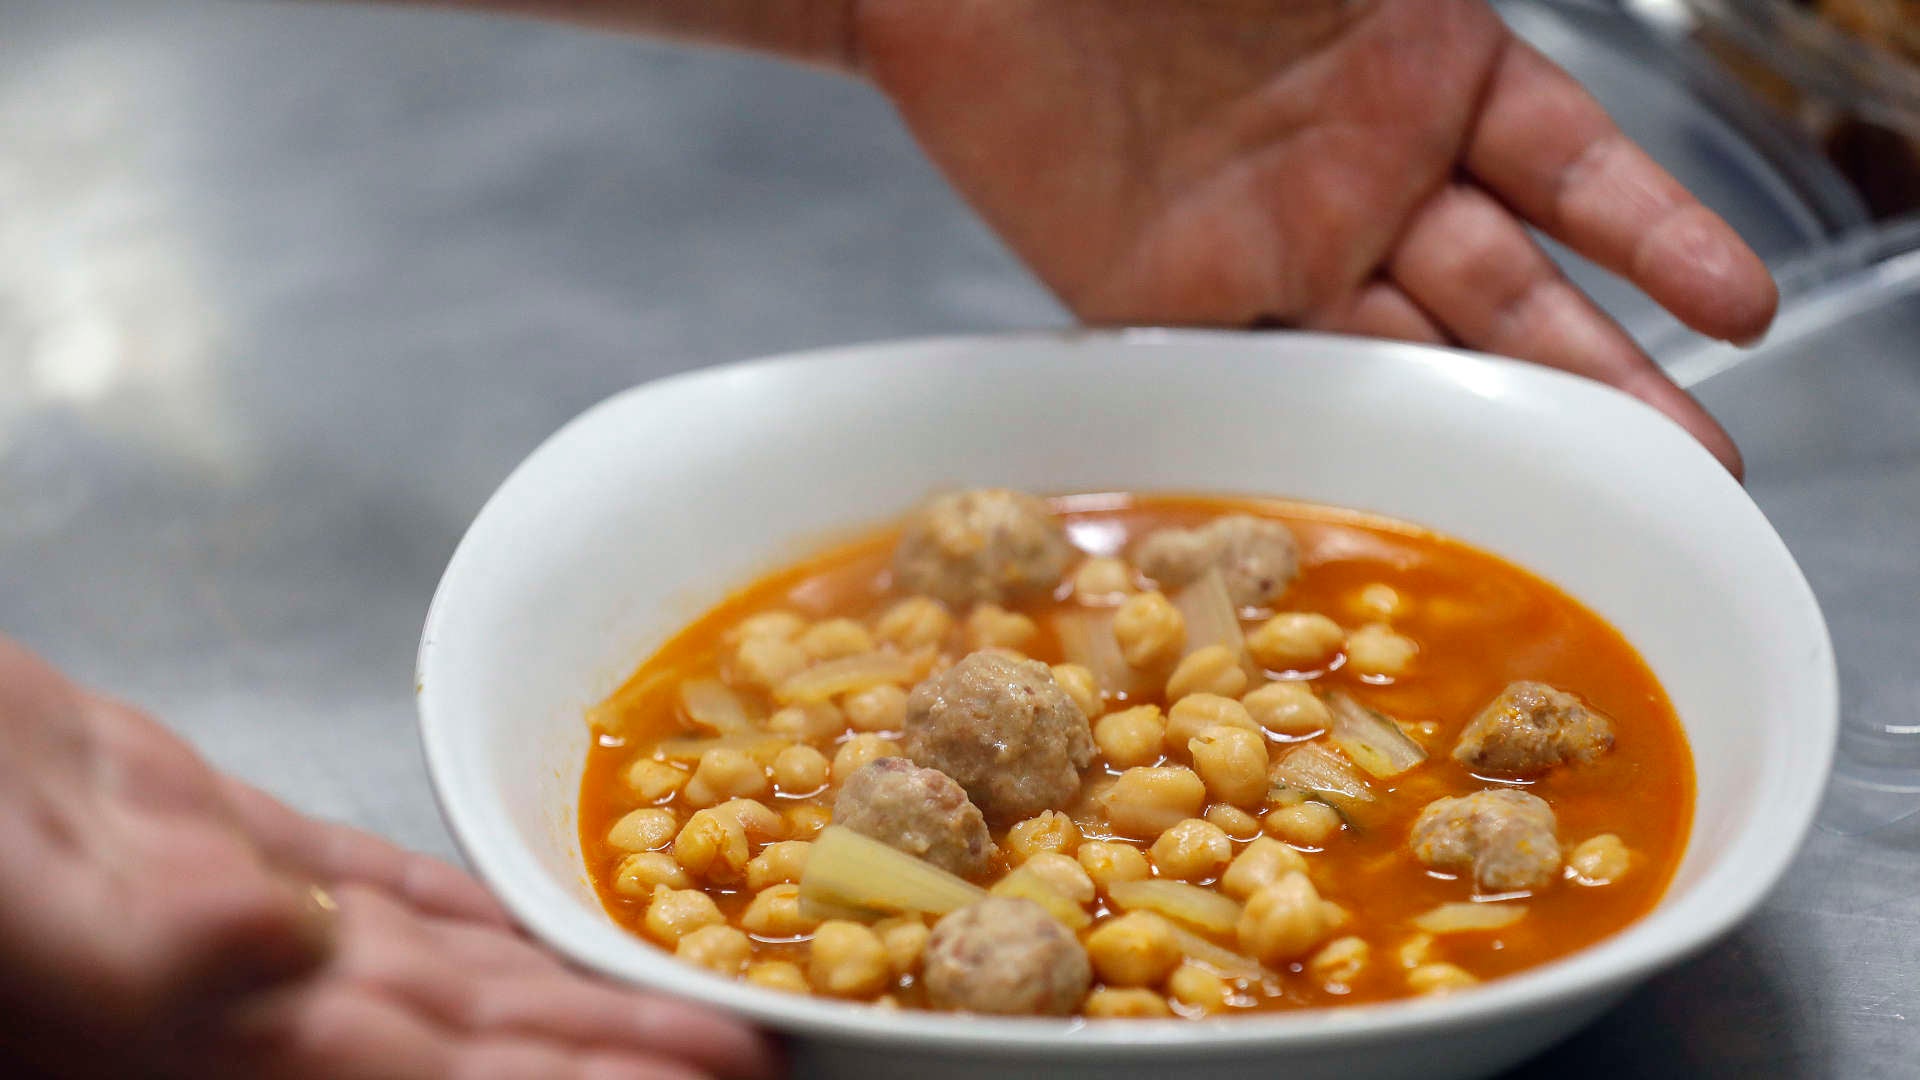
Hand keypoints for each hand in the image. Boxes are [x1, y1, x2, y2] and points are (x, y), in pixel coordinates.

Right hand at [0, 638, 776, 1079]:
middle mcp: (236, 998)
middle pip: (470, 1039)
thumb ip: (126, 940)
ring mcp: (220, 924)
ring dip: (556, 994)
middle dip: (606, 1055)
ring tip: (676, 1001)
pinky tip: (520, 925)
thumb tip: (267, 944)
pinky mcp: (196, 839)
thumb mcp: (3, 884)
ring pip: (434, 969)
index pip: (437, 1075)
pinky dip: (453, 911)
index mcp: (200, 1027)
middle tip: (750, 1053)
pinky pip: (360, 890)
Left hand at [854, 0, 1773, 471]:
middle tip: (1697, 472)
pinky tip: (1413, 481)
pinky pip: (1268, 369)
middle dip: (1607, 380)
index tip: (1738, 313)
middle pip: (1507, 293)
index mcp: (1422, 64)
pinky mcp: (1166, 292)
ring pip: (1416, 352)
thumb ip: (1427, 11)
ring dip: (1507, 428)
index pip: (1569, 167)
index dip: (1655, 236)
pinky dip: (1337, 428)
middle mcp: (1360, 168)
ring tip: (1602, 499)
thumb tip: (1485, 52)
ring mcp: (1270, 240)